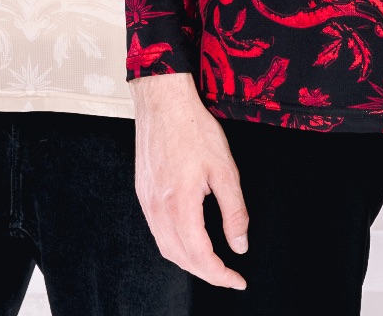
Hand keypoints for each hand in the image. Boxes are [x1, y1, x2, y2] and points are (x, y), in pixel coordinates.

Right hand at [131, 71, 248, 288]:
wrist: (163, 102)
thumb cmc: (192, 128)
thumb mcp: (225, 169)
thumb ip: (234, 211)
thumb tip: (239, 244)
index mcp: (179, 204)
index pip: (200, 256)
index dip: (220, 275)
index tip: (237, 280)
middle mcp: (158, 208)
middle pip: (181, 258)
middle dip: (206, 273)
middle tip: (228, 275)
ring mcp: (147, 202)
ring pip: (166, 248)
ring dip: (189, 262)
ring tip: (211, 262)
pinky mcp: (143, 193)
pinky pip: (157, 231)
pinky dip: (174, 245)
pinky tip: (188, 239)